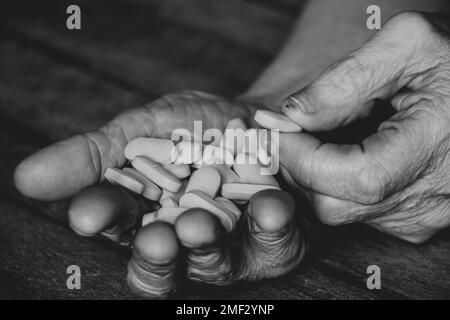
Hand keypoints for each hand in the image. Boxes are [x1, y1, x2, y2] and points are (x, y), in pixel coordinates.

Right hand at [14, 91, 305, 297]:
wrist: (253, 120)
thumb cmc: (190, 129)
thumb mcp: (138, 132)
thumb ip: (92, 158)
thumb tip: (25, 178)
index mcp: (145, 218)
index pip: (118, 227)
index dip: (104, 221)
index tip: (89, 213)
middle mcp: (184, 242)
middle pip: (165, 264)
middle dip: (158, 254)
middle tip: (155, 238)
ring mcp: (232, 245)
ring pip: (216, 263)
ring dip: (208, 247)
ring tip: (201, 226)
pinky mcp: (274, 242)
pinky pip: (276, 244)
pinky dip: (271, 228)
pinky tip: (270, 207)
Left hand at [277, 12, 449, 242]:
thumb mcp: (408, 44)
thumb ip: (345, 78)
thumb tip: (291, 114)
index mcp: (436, 149)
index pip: (348, 176)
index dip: (299, 155)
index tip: (273, 129)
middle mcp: (433, 197)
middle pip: (335, 205)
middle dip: (299, 167)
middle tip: (287, 132)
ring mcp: (427, 213)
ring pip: (343, 212)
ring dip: (317, 176)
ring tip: (321, 136)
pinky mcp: (419, 217)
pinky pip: (361, 212)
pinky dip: (338, 185)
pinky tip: (348, 152)